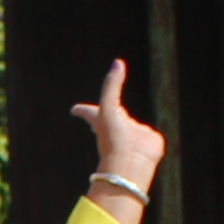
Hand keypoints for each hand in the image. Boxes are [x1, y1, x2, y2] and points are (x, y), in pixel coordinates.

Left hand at [74, 57, 169, 195]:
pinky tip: (147, 141)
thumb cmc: (114, 137)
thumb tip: (118, 62)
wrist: (132, 162)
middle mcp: (116, 129)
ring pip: (129, 129)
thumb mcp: (110, 107)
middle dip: (100, 120)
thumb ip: (112, 85)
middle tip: (93, 121)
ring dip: (127, 129)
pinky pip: (149, 135)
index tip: (74, 110)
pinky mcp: (148, 140)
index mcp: (102, 123)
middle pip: (106, 122)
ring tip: (124, 131)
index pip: (89, 113)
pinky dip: (149, 136)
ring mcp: (132, 135)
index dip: (82, 110)